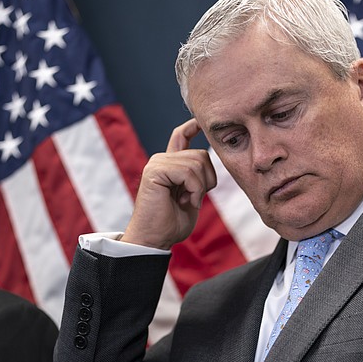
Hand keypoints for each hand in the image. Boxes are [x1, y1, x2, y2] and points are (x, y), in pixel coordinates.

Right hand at [122, 118, 216, 249]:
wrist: (154, 239)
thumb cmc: (171, 224)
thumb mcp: (192, 197)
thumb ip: (198, 179)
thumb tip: (208, 162)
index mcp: (170, 165)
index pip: (181, 136)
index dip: (192, 126)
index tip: (200, 122)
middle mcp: (162, 160)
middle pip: (201, 154)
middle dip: (207, 179)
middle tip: (193, 199)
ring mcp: (157, 163)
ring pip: (197, 162)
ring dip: (200, 187)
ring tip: (187, 201)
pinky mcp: (154, 171)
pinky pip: (187, 172)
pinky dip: (194, 189)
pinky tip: (186, 201)